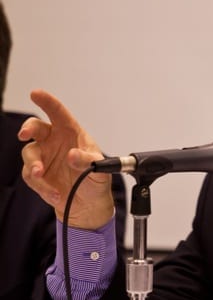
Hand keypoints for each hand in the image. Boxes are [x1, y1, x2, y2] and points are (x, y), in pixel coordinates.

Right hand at [18, 88, 114, 228]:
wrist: (88, 205)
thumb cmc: (95, 180)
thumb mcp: (100, 170)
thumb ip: (87, 161)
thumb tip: (72, 155)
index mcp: (71, 133)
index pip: (58, 113)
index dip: (47, 102)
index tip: (36, 94)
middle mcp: (54, 142)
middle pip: (35, 127)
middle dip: (28, 128)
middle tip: (24, 134)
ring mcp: (44, 158)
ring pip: (29, 153)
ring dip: (33, 164)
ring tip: (40, 175)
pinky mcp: (37, 175)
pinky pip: (30, 176)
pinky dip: (41, 186)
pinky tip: (55, 194)